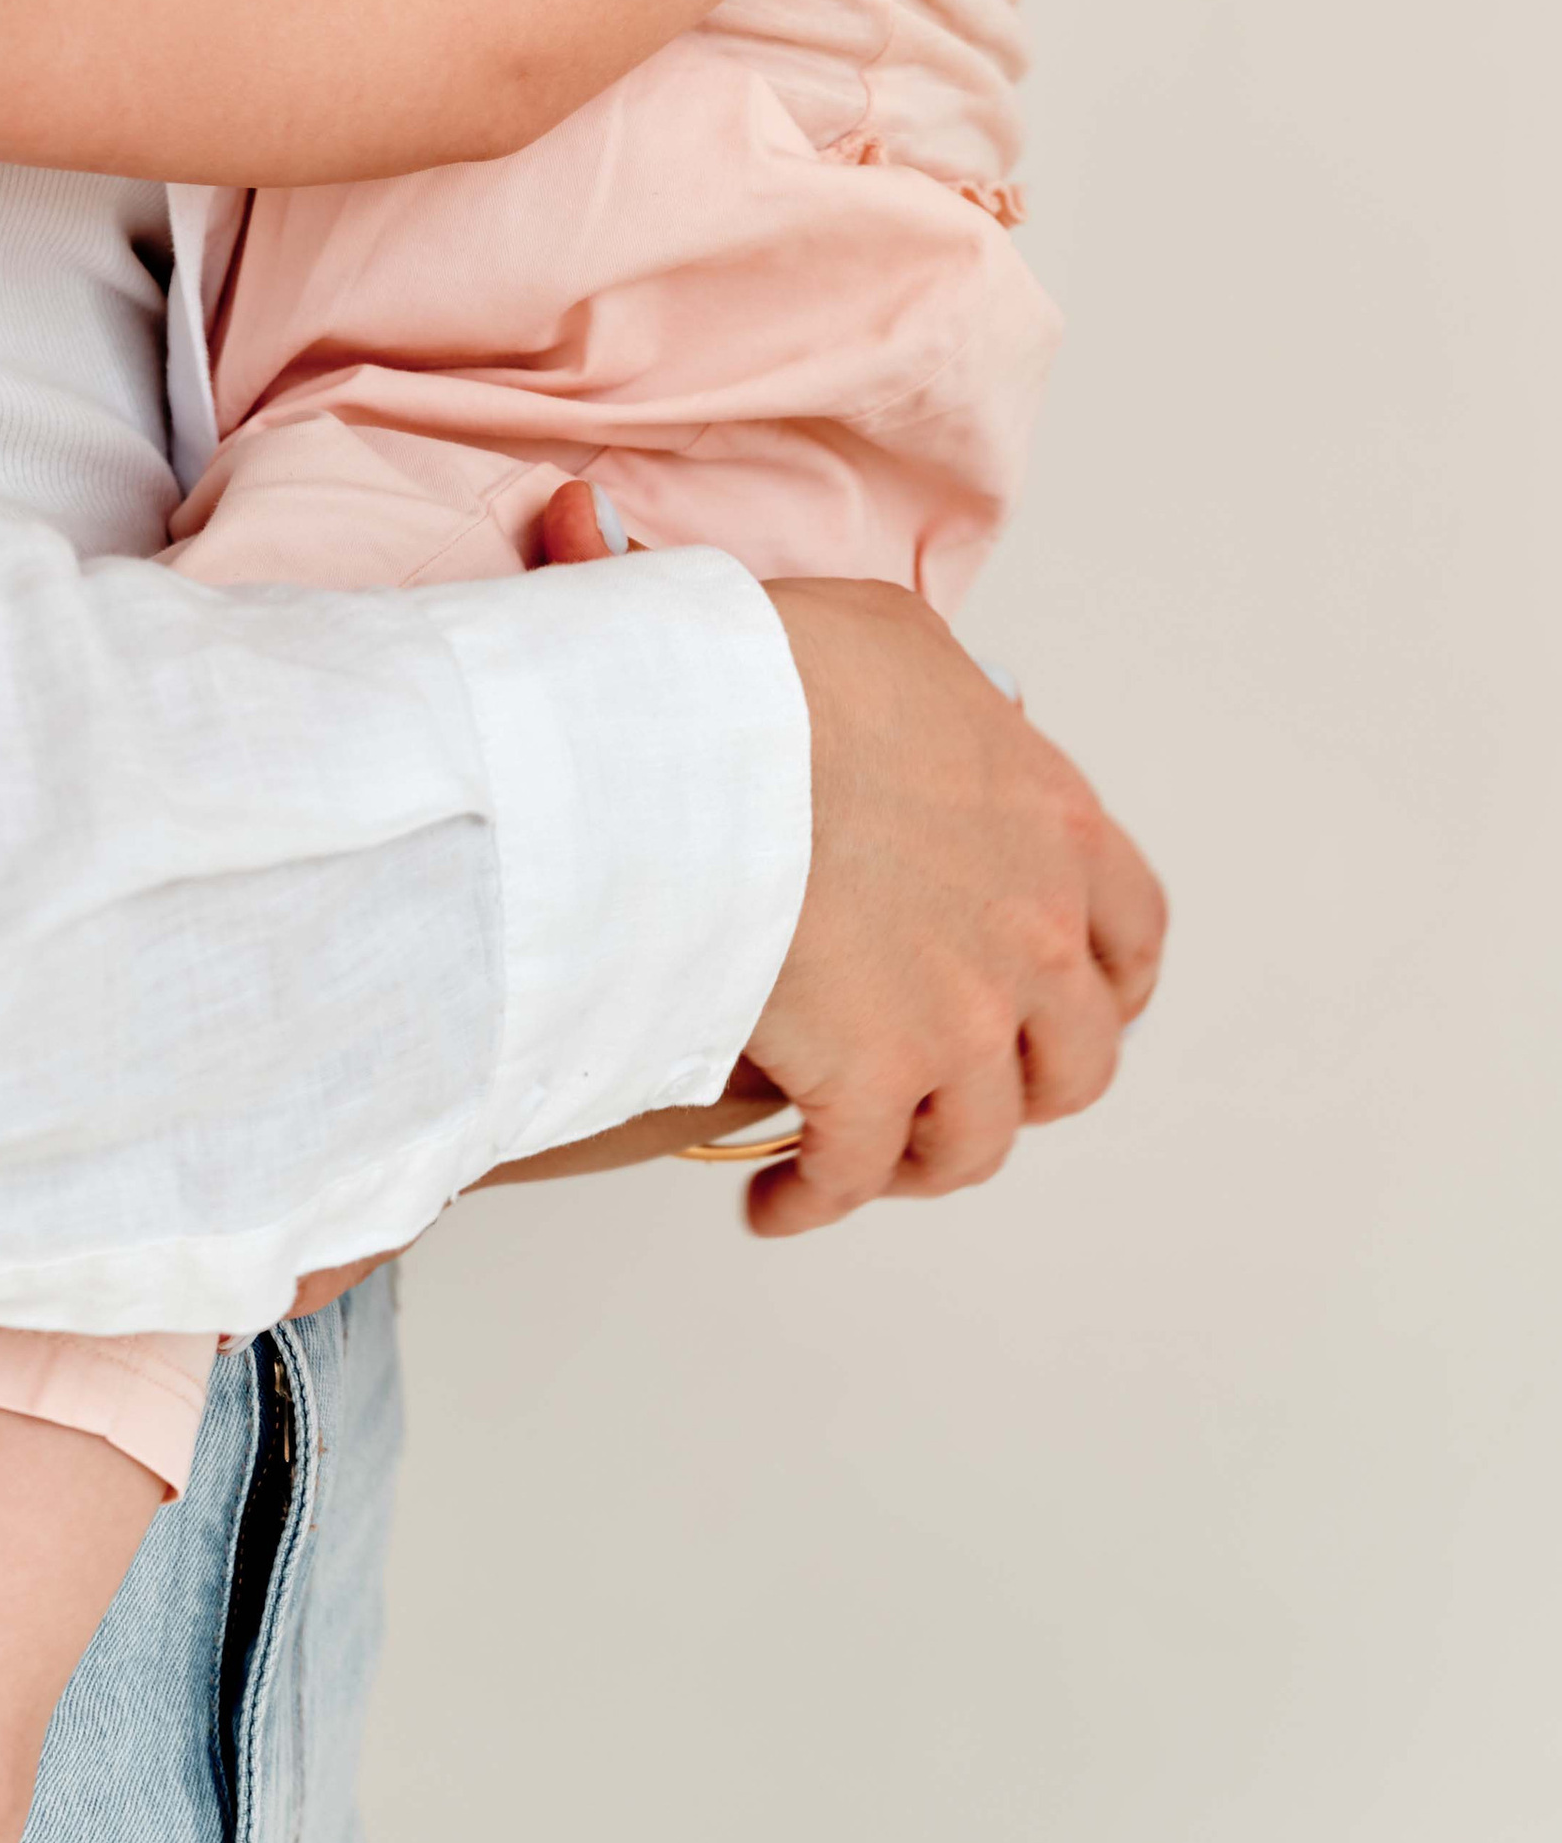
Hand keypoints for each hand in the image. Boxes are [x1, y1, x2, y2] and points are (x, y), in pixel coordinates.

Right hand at [533, 489, 1164, 1234]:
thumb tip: (904, 704)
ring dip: (925, 1160)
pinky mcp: (871, 1081)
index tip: (1073, 1005)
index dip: (1107, 986)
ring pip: (977, 1140)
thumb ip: (935, 694)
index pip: (1133, 935)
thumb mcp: (898, 640)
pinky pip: (855, 1174)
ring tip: (865, 1163)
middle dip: (1027, 1086)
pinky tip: (773, 1203)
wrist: (709, 737)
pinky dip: (814, 1200)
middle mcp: (1036, 936)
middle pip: (1077, 1061)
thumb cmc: (783, 672)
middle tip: (964, 1089)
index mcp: (1059, 829)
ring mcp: (961, 1020)